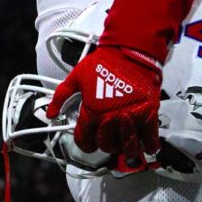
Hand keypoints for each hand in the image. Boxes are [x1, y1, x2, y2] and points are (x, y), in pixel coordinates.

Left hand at [46, 45, 160, 159]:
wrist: (130, 50)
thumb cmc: (106, 61)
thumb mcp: (76, 76)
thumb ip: (61, 96)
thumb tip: (51, 113)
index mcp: (92, 111)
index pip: (85, 141)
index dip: (86, 143)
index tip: (90, 140)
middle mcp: (110, 118)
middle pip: (106, 146)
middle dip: (106, 145)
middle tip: (109, 139)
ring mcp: (130, 117)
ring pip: (128, 147)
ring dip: (127, 150)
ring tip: (127, 146)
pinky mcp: (148, 113)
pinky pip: (149, 138)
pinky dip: (150, 145)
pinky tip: (147, 145)